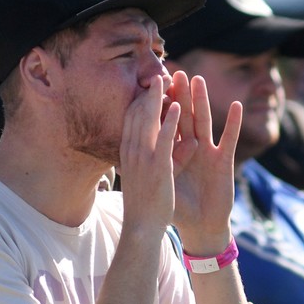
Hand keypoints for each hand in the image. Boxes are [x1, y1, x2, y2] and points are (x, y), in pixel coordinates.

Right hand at [117, 72, 178, 235]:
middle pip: (136, 114)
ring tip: (166, 80)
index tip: (148, 87)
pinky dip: (169, 121)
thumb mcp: (143, 177)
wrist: (141, 228)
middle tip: (157, 75)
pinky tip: (177, 106)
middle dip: (147, 93)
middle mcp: (131, 152)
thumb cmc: (144, 205)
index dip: (139, 101)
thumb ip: (154, 159)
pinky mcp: (157, 167)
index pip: (130, 120)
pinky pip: (163, 139)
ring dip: (157, 98)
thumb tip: (157, 149)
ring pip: (148, 121)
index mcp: (127, 153)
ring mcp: (143, 158)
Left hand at [166, 72, 241, 254]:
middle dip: (180, 95)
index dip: (160, 105)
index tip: (152, 85)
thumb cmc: (178, 208)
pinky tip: (236, 106)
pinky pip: (229, 140)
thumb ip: (149, 165)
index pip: (166, 123)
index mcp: (174, 151)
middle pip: (184, 116)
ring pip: (204, 122)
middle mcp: (192, 148)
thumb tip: (124, 153)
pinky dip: (234, 124)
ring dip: (202, 101)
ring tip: (198, 80)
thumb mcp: (160, 182)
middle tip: (175, 72)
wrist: (199, 227)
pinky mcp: (224, 162)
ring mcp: (209, 153)